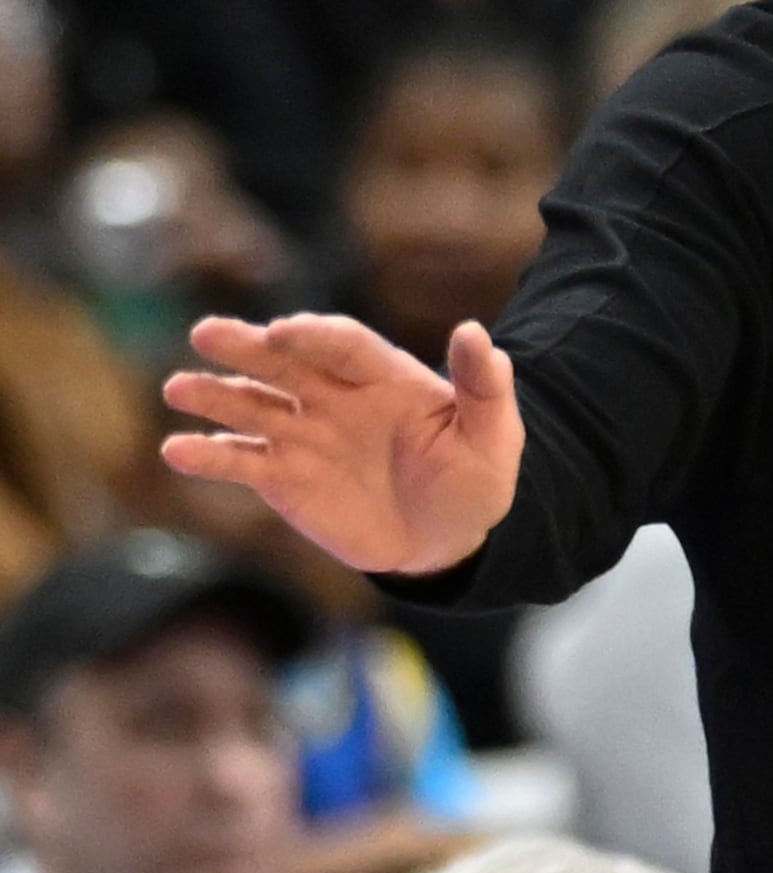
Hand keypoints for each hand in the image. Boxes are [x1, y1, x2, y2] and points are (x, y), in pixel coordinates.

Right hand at [161, 313, 521, 575]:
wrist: (447, 541)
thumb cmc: (475, 479)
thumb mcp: (494, 435)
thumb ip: (484, 385)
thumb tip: (475, 332)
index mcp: (387, 378)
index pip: (345, 346)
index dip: (315, 336)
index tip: (283, 331)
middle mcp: (337, 399)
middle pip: (286, 364)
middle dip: (247, 347)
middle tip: (206, 333)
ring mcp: (306, 436)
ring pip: (253, 407)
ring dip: (215, 396)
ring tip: (177, 387)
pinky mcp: (285, 479)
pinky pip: (243, 463)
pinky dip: (210, 456)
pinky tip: (177, 450)